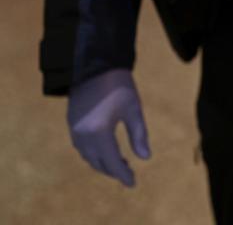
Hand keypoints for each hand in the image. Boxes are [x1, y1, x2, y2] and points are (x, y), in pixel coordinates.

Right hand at [67, 69, 150, 186]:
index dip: (123, 175)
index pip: (112, 162)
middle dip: (113, 171)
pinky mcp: (71, 121)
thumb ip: (139, 135)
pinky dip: (93, 153)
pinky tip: (105, 149)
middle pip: (97, 162)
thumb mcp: (133, 109)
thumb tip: (145, 158)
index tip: (133, 184)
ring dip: (102, 163)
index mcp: (99, 132)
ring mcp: (74, 128)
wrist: (94, 64)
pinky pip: (81, 146)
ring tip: (120, 162)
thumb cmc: (119, 85)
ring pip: (87, 156)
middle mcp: (82, 134)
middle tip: (129, 173)